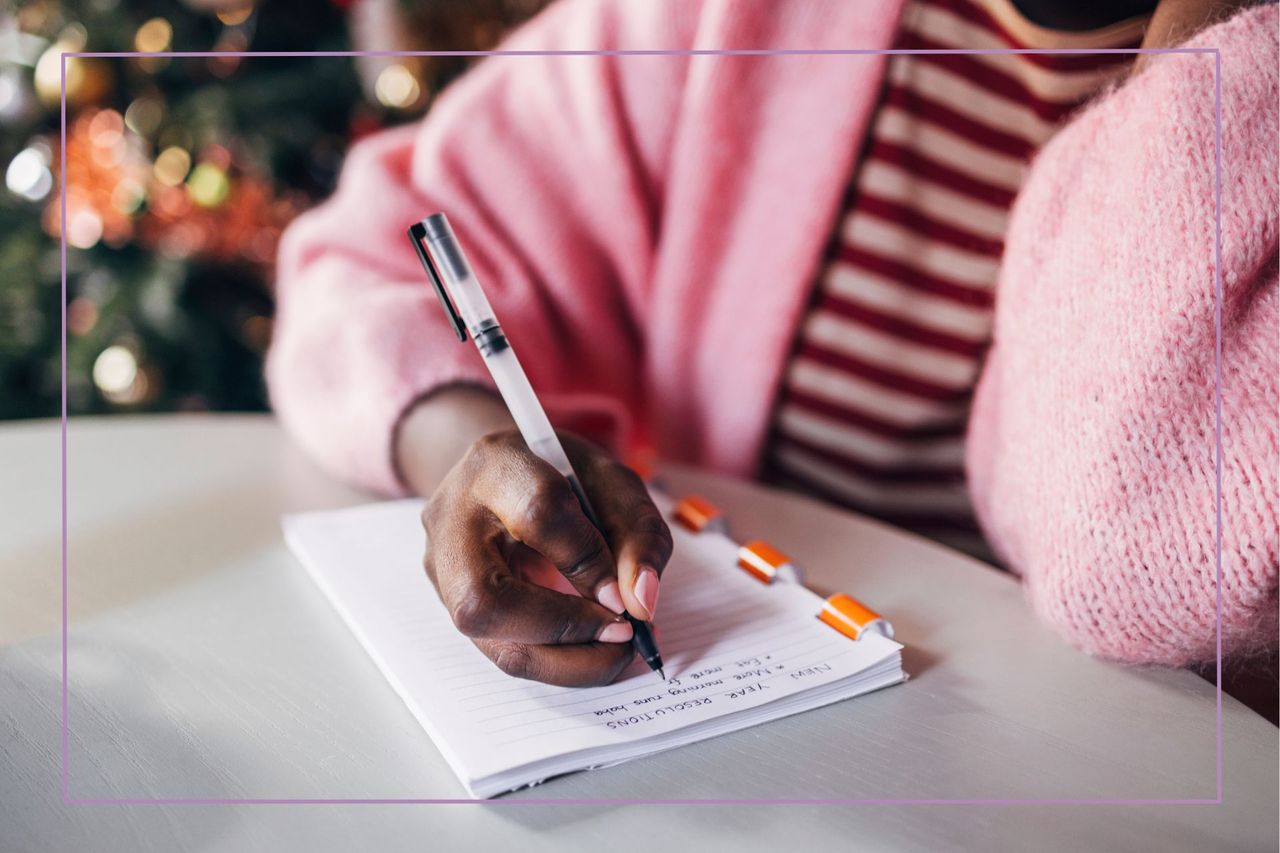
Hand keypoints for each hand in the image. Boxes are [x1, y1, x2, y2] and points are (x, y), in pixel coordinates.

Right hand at [421, 429, 671, 686]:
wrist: (508, 479)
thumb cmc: (564, 478)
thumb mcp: (615, 486)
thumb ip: (638, 535)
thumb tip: (641, 602)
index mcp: (497, 464)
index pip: (537, 514)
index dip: (588, 562)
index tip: (628, 593)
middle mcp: (452, 521)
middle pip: (485, 600)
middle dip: (565, 630)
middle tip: (624, 634)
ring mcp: (442, 570)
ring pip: (491, 642)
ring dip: (567, 661)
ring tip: (617, 651)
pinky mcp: (453, 607)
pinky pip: (503, 652)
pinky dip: (558, 661)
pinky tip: (593, 651)